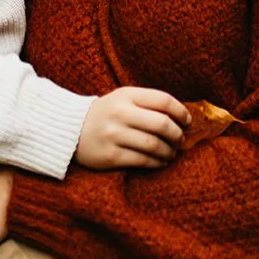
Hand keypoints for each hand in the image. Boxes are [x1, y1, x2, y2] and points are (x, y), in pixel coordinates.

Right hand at [75, 87, 191, 169]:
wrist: (70, 130)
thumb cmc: (106, 114)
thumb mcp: (123, 99)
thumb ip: (148, 104)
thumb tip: (182, 118)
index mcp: (126, 95)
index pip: (163, 100)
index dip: (181, 112)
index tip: (187, 121)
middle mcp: (120, 113)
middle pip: (162, 124)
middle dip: (177, 134)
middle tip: (180, 140)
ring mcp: (114, 135)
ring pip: (154, 145)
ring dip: (169, 151)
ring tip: (172, 152)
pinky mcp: (110, 155)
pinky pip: (142, 161)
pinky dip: (157, 162)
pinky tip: (160, 161)